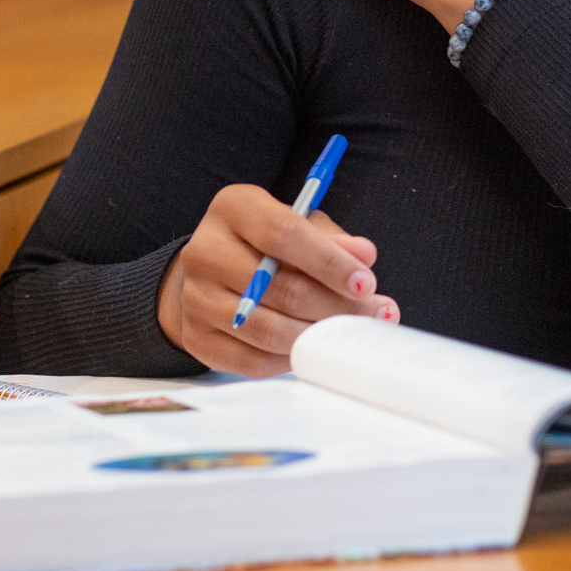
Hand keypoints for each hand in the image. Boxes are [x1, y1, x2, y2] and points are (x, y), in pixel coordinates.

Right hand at [158, 183, 400, 376]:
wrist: (210, 271)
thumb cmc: (264, 244)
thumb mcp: (298, 224)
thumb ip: (331, 238)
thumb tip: (363, 256)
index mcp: (233, 208)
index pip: (284, 234)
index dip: (330, 262)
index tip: (365, 283)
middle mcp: (205, 251)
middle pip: (281, 288)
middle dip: (337, 306)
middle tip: (374, 313)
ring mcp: (196, 298)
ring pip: (268, 330)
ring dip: (318, 337)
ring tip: (349, 333)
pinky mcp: (197, 338)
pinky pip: (252, 362)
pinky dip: (290, 359)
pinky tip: (313, 347)